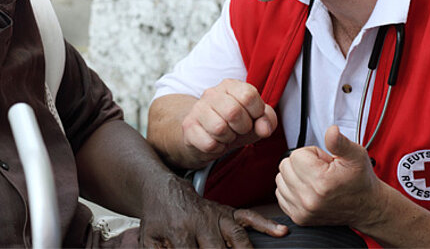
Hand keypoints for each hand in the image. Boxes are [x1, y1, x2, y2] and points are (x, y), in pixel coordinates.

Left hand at [140, 175, 287, 247]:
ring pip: (237, 236)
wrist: (163, 190)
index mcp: (180, 230)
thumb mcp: (149, 240)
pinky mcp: (227, 211)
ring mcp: (217, 215)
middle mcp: (202, 222)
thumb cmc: (157, 219)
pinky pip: (248, 216)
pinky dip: (265, 224)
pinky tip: (280, 232)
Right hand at [181, 79, 277, 162]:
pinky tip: (215, 142)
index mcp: (230, 85)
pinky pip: (209, 144)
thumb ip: (267, 120)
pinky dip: (217, 148)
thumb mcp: (256, 119)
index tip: (252, 117)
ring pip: (219, 128)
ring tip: (226, 135)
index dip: (256, 112)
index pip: (248, 95)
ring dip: (228, 138)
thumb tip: (264, 128)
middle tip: (238, 129)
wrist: (206, 136)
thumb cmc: (235, 124)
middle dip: (242, 127)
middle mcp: (212, 93)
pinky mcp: (188, 127)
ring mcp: (198, 109)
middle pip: (233, 112)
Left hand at [275, 126, 382, 227]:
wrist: (367, 207)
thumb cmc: (360, 180)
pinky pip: (281, 194)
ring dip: (295, 176)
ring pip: (281, 180)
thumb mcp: (356, 155)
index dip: (311, 154)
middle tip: (321, 171)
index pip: (296, 155)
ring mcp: (303, 211)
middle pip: (285, 166)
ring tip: (315, 180)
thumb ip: (339, 141)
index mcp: (321, 182)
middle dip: (301, 164)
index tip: (325, 162)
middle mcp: (309, 199)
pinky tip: (308, 190)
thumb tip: (331, 130)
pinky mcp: (299, 218)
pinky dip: (291, 189)